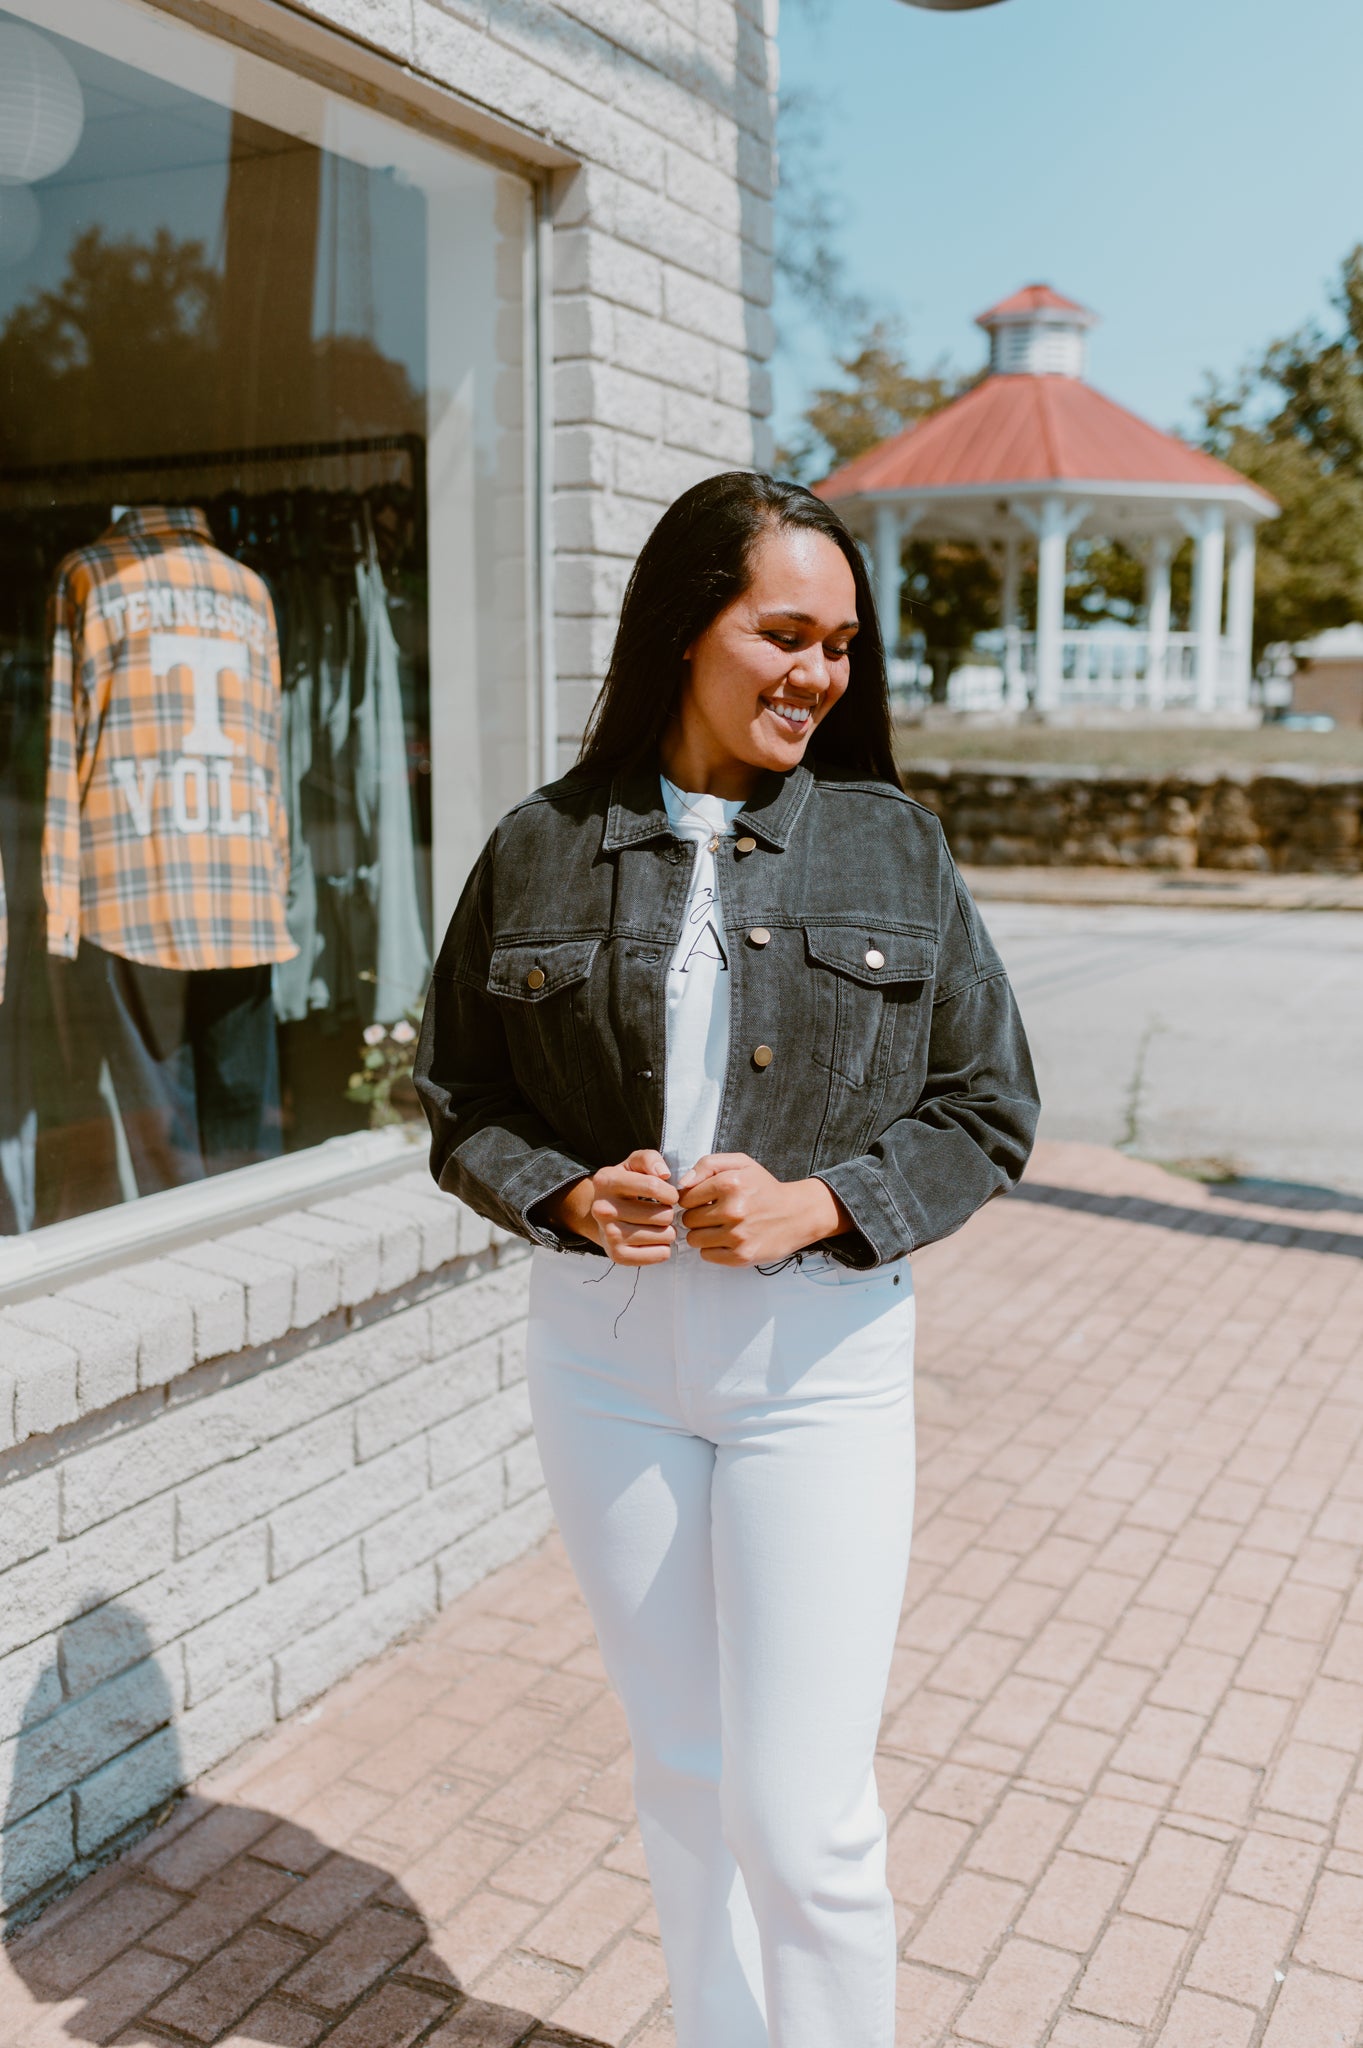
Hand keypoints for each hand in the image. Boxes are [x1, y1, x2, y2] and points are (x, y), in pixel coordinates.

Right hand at [547, 1149, 677, 1264]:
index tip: (670, 1195)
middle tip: (660, 1212)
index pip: (654, 1186)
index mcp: (606, 1181)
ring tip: (657, 1225)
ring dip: (668, 1230)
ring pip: (665, 1235)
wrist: (604, 1214)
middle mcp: (603, 1209)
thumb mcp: (634, 1164)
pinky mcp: (618, 1255)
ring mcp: (609, 1235)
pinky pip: (661, 1254)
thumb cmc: (626, 1184)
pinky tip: (654, 1240)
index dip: (671, 1192)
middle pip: (663, 1214)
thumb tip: (664, 1174)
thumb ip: (650, 1159)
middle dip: (669, 1212)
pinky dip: (664, 1248)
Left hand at [676, 1153, 850, 1265]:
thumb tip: (681, 1185)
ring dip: (703, 1234)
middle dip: (697, 1216)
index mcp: (730, 1183)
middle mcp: (733, 1210)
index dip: (693, 1198)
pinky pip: (706, 1255)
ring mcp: (737, 1235)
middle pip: (688, 1219)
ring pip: (694, 1239)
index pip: (685, 1197)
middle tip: (715, 1213)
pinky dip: (713, 1249)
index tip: (706, 1199)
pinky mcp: (741, 1256)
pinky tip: (728, 1239)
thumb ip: (707, 1164)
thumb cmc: (764, 1188)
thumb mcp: (740, 1163)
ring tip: (720, 1227)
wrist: (798, 1214)